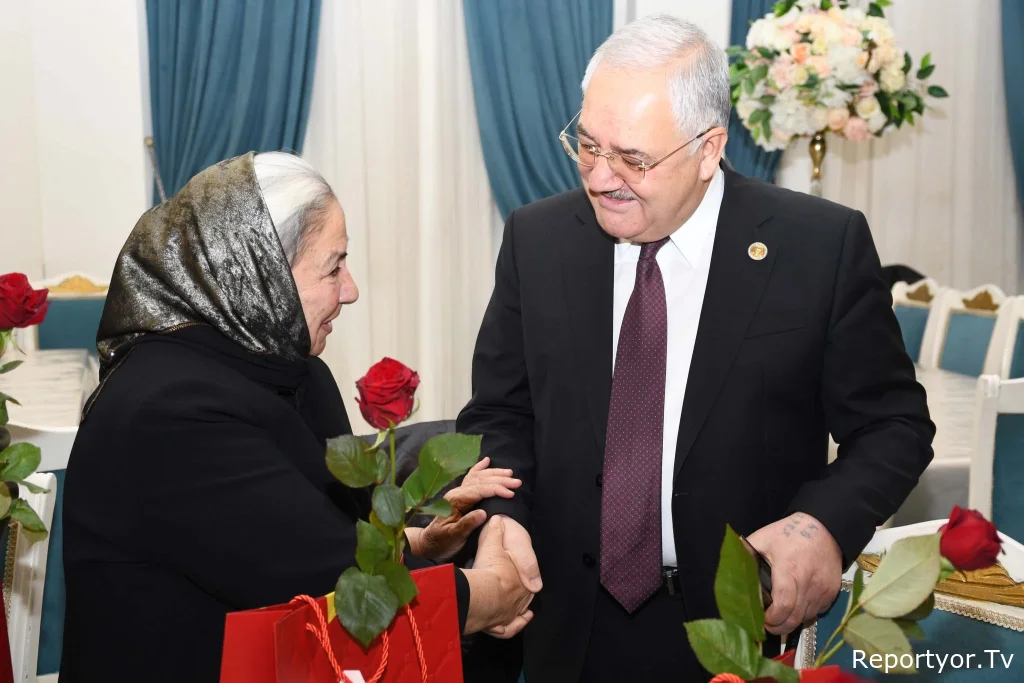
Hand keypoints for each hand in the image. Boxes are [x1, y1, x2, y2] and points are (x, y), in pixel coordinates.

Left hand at [408, 457, 520, 560]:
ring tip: (510, 474)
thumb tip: (483, 513)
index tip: (511, 493)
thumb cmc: (442, 541)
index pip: (479, 490)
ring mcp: (459, 492)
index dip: (496, 490)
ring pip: (479, 478)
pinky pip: (472, 478)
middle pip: (481, 481)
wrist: (429, 542)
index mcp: (455, 500)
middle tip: (517, 482)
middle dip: (500, 480)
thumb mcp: (453, 536)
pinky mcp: (461, 495)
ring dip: (495, 474)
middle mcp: (457, 492)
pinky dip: (480, 468)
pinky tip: (486, 461)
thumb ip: (467, 524)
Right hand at [463, 516, 535, 637]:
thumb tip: (498, 519)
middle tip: (510, 590)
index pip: (527, 578)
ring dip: (517, 611)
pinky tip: (515, 623)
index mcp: (525, 579)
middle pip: (524, 596)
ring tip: (516, 608)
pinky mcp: (500, 626)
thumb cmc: (490, 569)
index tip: (514, 574)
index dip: (521, 574)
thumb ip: (495, 531)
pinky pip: (510, 629)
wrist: (482, 594)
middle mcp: (522, 598)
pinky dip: (514, 627)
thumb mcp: (492, 544)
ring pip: (518, 613)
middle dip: (518, 593)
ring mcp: (512, 614)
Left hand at [746, 512, 841, 636]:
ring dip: (791, 621)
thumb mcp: (763, 539)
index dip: (771, 619)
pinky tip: (795, 606)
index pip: (783, 606)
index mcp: (789, 570)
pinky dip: (804, 614)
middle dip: (778, 627)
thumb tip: (730, 570)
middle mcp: (809, 584)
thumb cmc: (790, 534)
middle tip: (767, 625)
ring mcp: (823, 590)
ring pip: (806, 618)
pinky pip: (817, 612)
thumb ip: (745, 554)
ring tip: (779, 615)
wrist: (824, 529)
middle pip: (794, 619)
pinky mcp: (832, 593)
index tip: (761, 619)